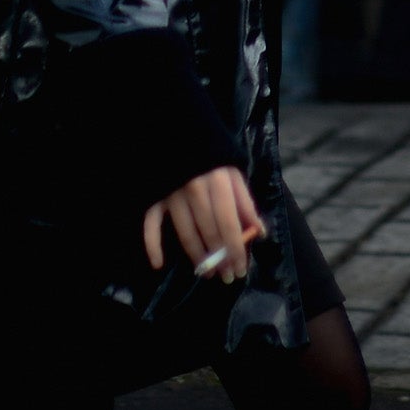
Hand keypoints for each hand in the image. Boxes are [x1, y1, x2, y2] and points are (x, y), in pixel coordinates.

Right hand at [142, 165, 264, 282]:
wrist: (181, 132)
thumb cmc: (212, 156)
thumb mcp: (234, 173)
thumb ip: (245, 203)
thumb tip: (259, 232)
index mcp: (219, 181)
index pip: (229, 223)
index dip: (235, 249)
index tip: (240, 269)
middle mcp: (195, 189)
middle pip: (209, 231)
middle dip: (220, 258)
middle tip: (226, 277)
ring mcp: (172, 194)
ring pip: (186, 233)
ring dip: (197, 257)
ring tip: (207, 273)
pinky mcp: (154, 197)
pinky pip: (150, 224)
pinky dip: (152, 244)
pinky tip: (158, 263)